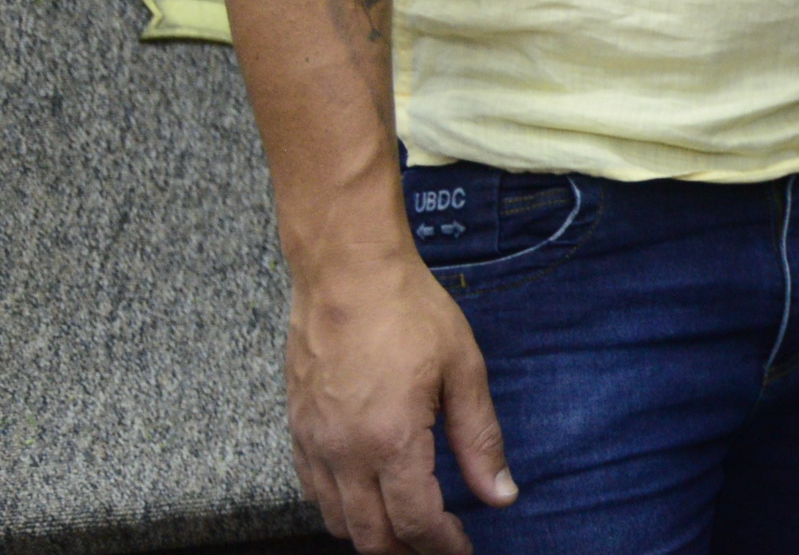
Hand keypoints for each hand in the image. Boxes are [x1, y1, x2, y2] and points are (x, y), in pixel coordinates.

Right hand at [284, 248, 511, 553]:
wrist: (346, 272)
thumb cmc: (410, 311)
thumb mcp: (463, 370)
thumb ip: (480, 439)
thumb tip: (501, 494)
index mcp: (392, 441)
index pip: (416, 522)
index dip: (442, 545)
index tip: (463, 549)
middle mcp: (345, 453)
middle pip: (371, 535)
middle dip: (407, 551)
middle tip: (437, 545)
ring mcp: (315, 443)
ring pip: (336, 520)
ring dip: (371, 535)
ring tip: (406, 529)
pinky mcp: (297, 429)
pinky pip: (312, 490)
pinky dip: (338, 509)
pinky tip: (364, 499)